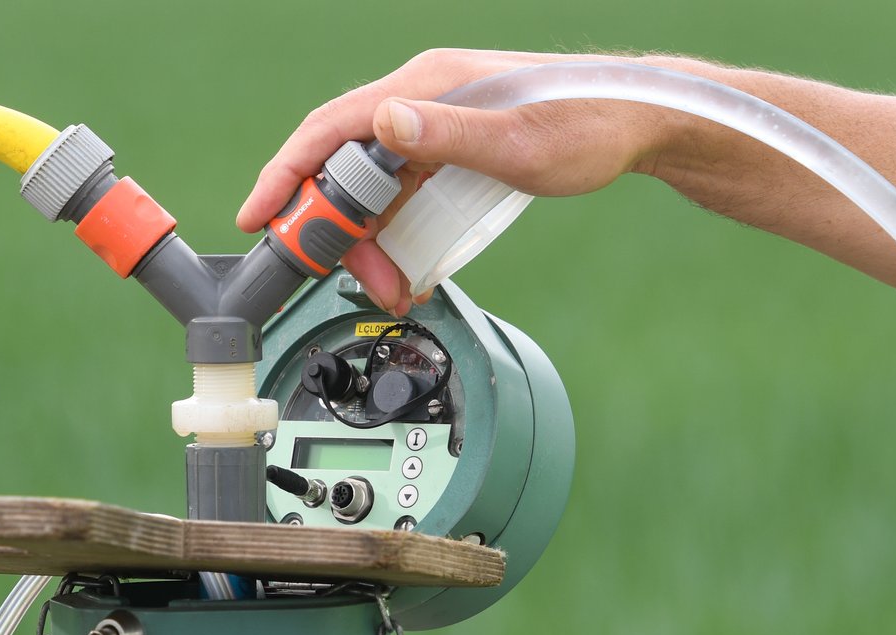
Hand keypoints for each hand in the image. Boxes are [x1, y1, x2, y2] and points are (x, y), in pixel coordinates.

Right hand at [235, 48, 689, 313]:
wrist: (637, 122)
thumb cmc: (587, 126)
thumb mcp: (516, 142)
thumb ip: (448, 135)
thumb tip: (384, 122)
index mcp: (424, 86)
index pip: (329, 129)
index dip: (285, 174)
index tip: (258, 218)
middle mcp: (420, 100)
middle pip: (343, 166)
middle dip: (335, 230)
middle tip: (351, 281)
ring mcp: (434, 123)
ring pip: (371, 186)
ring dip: (368, 241)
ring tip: (390, 287)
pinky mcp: (450, 147)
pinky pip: (401, 192)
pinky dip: (394, 231)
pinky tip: (407, 266)